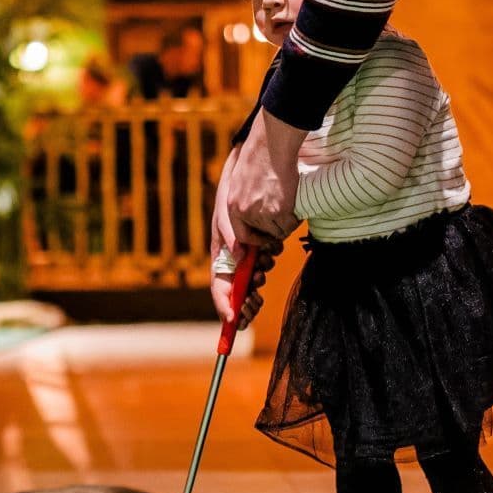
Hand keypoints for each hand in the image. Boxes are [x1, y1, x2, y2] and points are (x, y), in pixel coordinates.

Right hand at [209, 150, 273, 326]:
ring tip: (264, 272)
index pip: (220, 286)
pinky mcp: (258, 245)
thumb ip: (232, 236)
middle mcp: (230, 256)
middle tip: (257, 305)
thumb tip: (239, 259)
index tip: (235, 321)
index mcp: (220, 253)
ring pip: (250, 280)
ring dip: (257, 283)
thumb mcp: (230, 212)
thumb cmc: (235, 191)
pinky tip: (272, 255)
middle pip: (235, 290)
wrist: (252, 171)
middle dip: (244, 302)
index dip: (225, 306)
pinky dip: (267, 265)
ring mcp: (244, 252)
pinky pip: (262, 264)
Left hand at [225, 111, 302, 250]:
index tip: (263, 239)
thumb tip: (254, 217)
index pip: (240, 235)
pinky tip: (295, 206)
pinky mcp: (279, 210)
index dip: (253, 241)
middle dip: (273, 231)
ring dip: (286, 224)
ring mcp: (262, 213)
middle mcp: (244, 212)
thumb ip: (243, 201)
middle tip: (281, 220)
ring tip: (289, 209)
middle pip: (262, 236)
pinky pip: (290, 225)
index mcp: (232, 205)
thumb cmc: (258, 157)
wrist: (270, 145)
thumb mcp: (240, 181)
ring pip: (278, 233)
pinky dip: (295, 219)